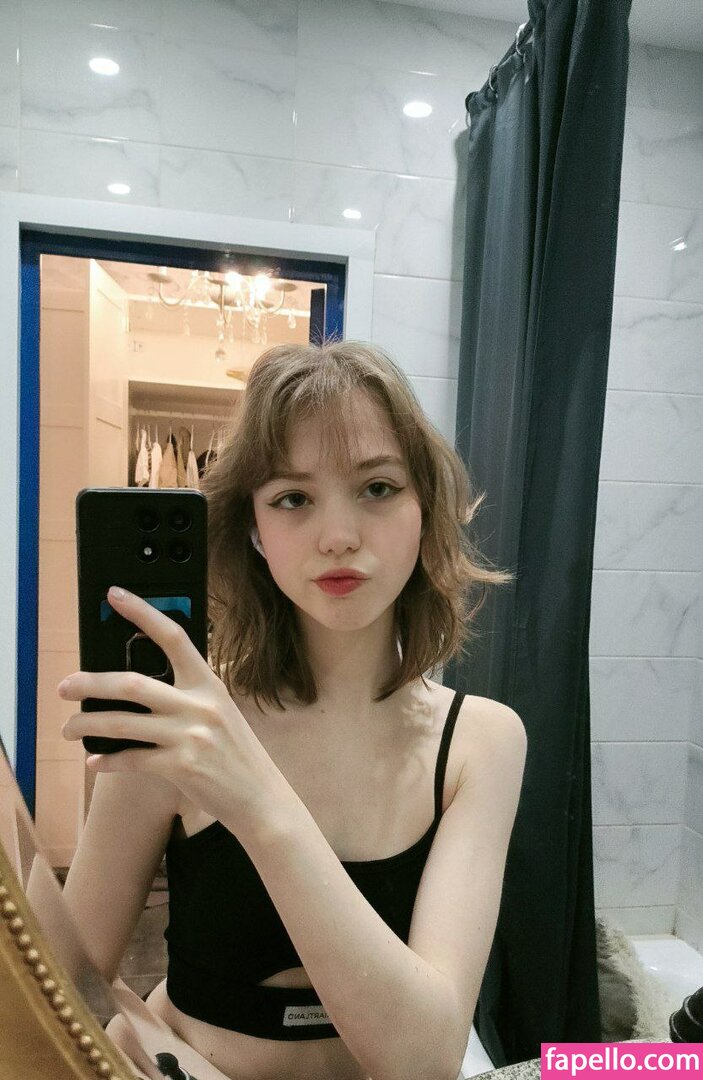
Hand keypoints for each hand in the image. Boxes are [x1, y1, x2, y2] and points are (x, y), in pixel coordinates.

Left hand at [60, 587, 284, 838]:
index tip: (114, 595)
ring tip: (67, 728)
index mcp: (209, 684)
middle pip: (132, 684)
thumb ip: (186, 696)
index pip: (173, 637)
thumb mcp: (219, 712)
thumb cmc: (235, 753)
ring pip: (122, 723)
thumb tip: (135, 687)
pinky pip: (131, 759)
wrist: (260, 797)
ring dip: (87, 724)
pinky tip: (94, 761)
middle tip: (64, 686)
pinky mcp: (181, 767)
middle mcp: (199, 705)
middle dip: (90, 683)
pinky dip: (106, 760)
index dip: (142, 613)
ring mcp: (190, 736)